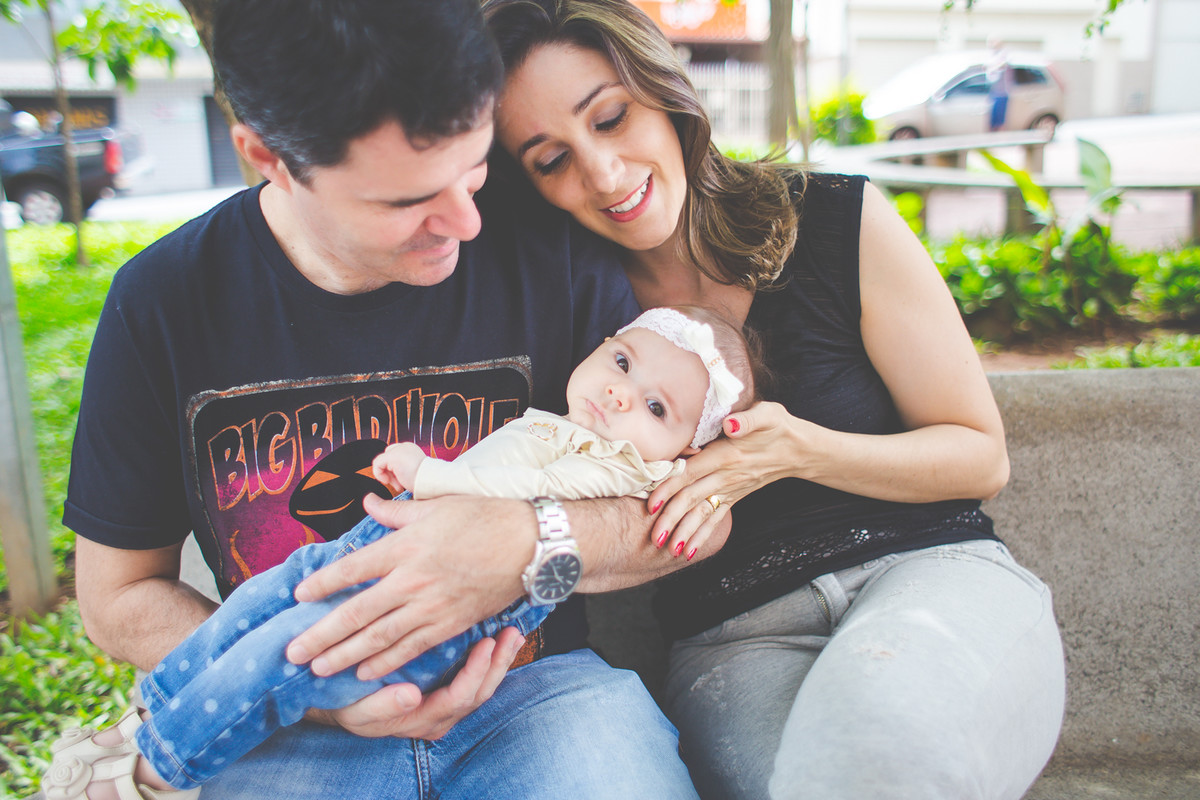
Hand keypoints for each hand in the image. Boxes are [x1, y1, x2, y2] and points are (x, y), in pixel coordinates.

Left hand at [286, 494, 531, 679]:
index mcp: (404, 546)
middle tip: (292, 653)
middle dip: (321, 636)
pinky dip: (386, 663)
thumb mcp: (435, 505)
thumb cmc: (483, 517)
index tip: (298, 597)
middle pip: (357, 613)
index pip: (352, 569)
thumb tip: (367, 503)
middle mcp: (412, 580)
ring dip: (345, 656)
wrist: (528, 543)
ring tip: (318, 669)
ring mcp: (431, 606)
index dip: (322, 584)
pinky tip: (365, 673)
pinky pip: (412, 648)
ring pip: (379, 638)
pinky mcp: (450, 623)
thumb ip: (397, 510)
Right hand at [315, 628, 524, 739]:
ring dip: (499, 661)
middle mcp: (440, 718)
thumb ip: (383, 706)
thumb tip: (410, 696)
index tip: (485, 644)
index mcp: (424, 721)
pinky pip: (475, 679)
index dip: (475, 672)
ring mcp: (446, 708)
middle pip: (480, 693)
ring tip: (512, 633)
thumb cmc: (349, 706)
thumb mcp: (357, 710)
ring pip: (482, 687)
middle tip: (511, 633)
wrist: (342, 708)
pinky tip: (497, 639)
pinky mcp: (446, 693)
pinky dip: (489, 660)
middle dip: (498, 664)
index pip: (460, 698)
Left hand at [372, 442, 426, 494]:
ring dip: (388, 476)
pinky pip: (377, 464)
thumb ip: (405, 470)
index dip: (394, 470)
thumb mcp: (415, 473)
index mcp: (412, 450)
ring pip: (382, 462)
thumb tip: (395, 477)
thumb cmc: (427, 482)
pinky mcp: (392, 456)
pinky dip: (379, 475)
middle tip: (399, 484)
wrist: (432, 481)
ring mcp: (398, 450)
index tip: (401, 481)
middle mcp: (405, 447)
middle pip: (387, 458)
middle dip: (390, 473)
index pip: (395, 455)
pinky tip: (389, 482)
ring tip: (398, 485)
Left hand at [647, 402, 806, 558]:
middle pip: (692, 498)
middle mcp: (727, 476)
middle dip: (672, 518)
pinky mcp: (735, 497)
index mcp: (727, 455)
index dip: (670, 487)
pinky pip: (716, 519)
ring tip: (669, 550)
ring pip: (703, 513)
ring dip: (685, 533)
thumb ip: (747, 420)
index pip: (691, 472)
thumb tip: (730, 425)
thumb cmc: (778, 426)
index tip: (653, 503)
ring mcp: (731, 490)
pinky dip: (702, 536)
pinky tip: (689, 552)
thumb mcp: (767, 414)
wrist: (800, 450)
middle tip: (655, 537)